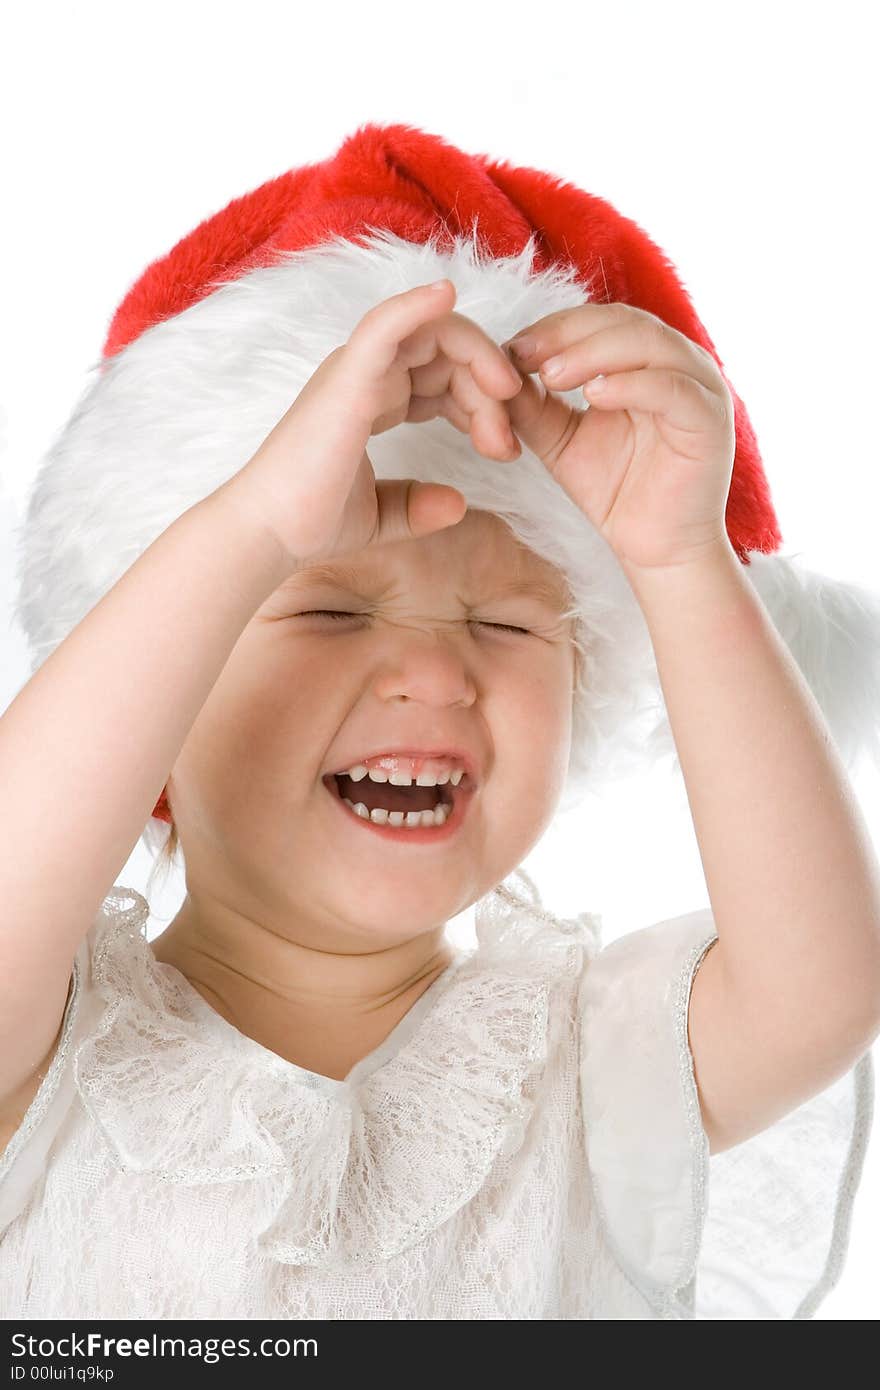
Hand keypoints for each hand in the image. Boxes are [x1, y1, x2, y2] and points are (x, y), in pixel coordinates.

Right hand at [231, 280, 522, 569]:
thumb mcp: (382, 514)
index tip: (505, 448)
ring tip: (506, 401)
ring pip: (433, 334)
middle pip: (447, 352)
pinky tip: (447, 294)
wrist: (271, 535)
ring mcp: (355, 371)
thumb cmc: (312, 523)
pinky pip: (385, 324)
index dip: (481, 403)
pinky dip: (416, 303)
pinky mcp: (349, 378)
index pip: (442, 375)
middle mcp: (365, 376)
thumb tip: (459, 504)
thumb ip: (419, 506)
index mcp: (372, 399)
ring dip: (479, 361)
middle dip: (490, 389)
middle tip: (509, 443)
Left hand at [500, 303, 736, 573]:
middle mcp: (678, 363)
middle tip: (524, 355)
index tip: (510, 349)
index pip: (599, 321)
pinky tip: (593, 396)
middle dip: (568, 334)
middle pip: (623, 322)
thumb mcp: (560, 440)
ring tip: (551, 375)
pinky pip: (672, 388)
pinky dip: (631, 385)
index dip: (554, 328)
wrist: (656, 549)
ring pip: (648, 344)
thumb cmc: (615, 491)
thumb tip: (496, 368)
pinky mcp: (710, 419)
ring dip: (594, 353)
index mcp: (646, 360)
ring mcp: (700, 387)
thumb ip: (533, 405)